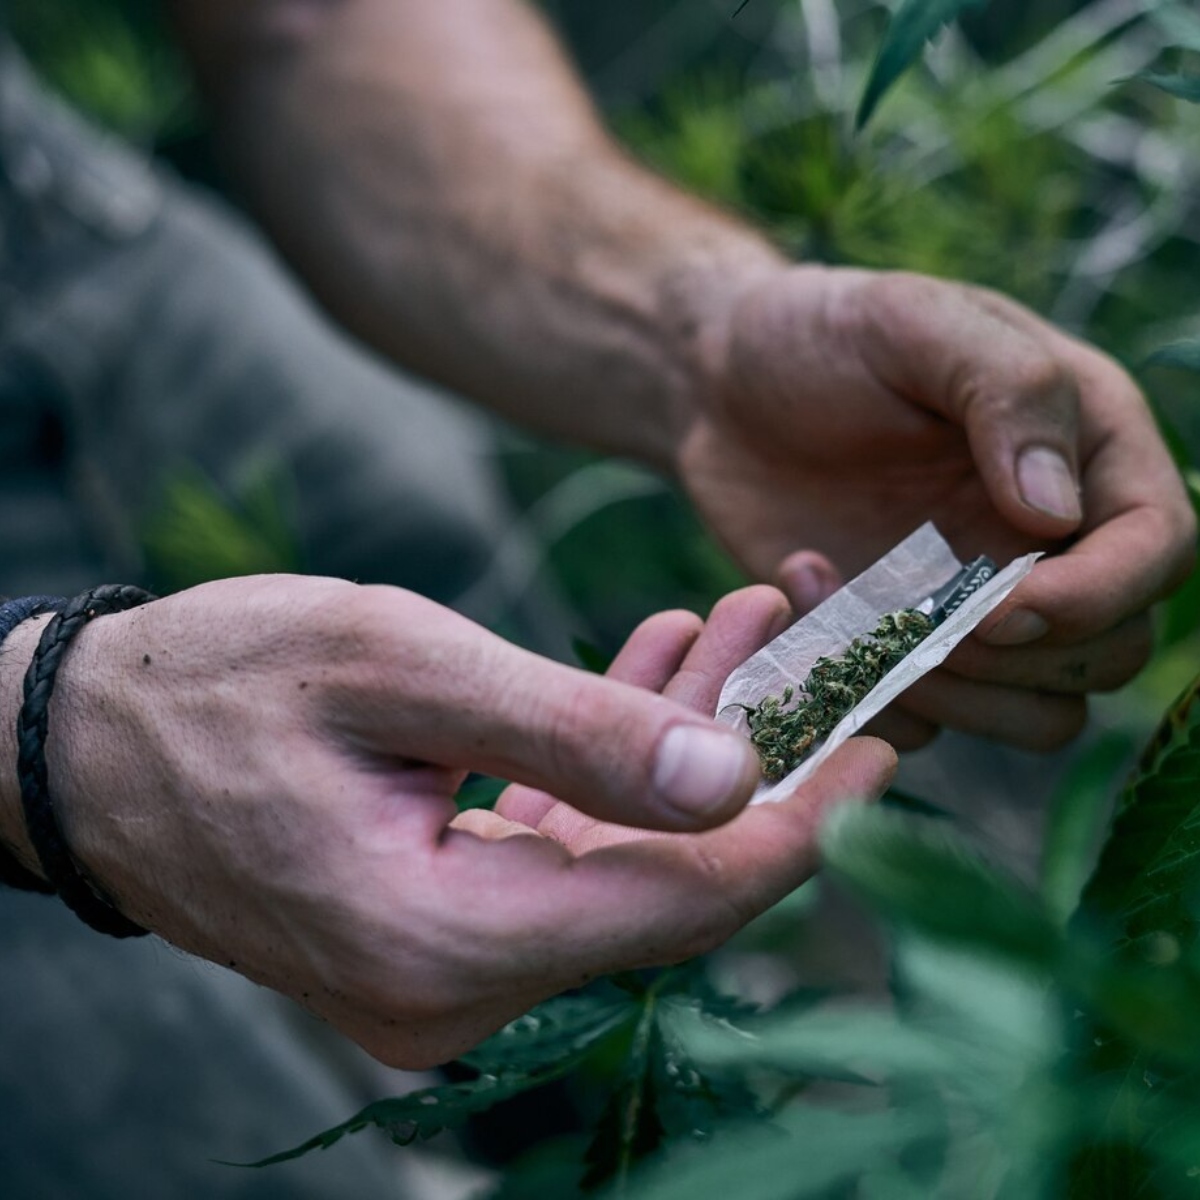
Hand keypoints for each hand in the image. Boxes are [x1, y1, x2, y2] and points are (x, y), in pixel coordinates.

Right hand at [1, 576, 893, 1066]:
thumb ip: (569, 730)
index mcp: (443, 940)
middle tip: (815, 639)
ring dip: (684, 741)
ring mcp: (447, 966)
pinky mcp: (440, 924)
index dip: (802, 821)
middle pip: (666, 880)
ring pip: (624, 855)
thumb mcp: (399, 666)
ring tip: (742, 620)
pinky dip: (616, 763)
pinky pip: (564, 846)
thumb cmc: (219, 686)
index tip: (886, 735)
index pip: (682, 901)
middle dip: (752, 755)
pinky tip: (656, 668)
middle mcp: (456, 987)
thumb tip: (733, 784)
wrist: (86, 743)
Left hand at [679, 266, 1196, 750]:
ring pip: (1031, 712)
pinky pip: (925, 718)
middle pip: (1108, 653)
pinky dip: (868, 692)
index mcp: (1084, 449)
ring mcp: (975, 601)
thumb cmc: (820, 336)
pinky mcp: (902, 643)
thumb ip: (1007, 392)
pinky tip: (803, 589)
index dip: (1099, 598)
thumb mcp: (912, 322)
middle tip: (912, 616)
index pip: (1157, 551)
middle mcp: (1048, 540)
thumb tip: (1061, 515)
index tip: (1004, 609)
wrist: (720, 386)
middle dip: (1018, 660)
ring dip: (952, 694)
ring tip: (852, 612)